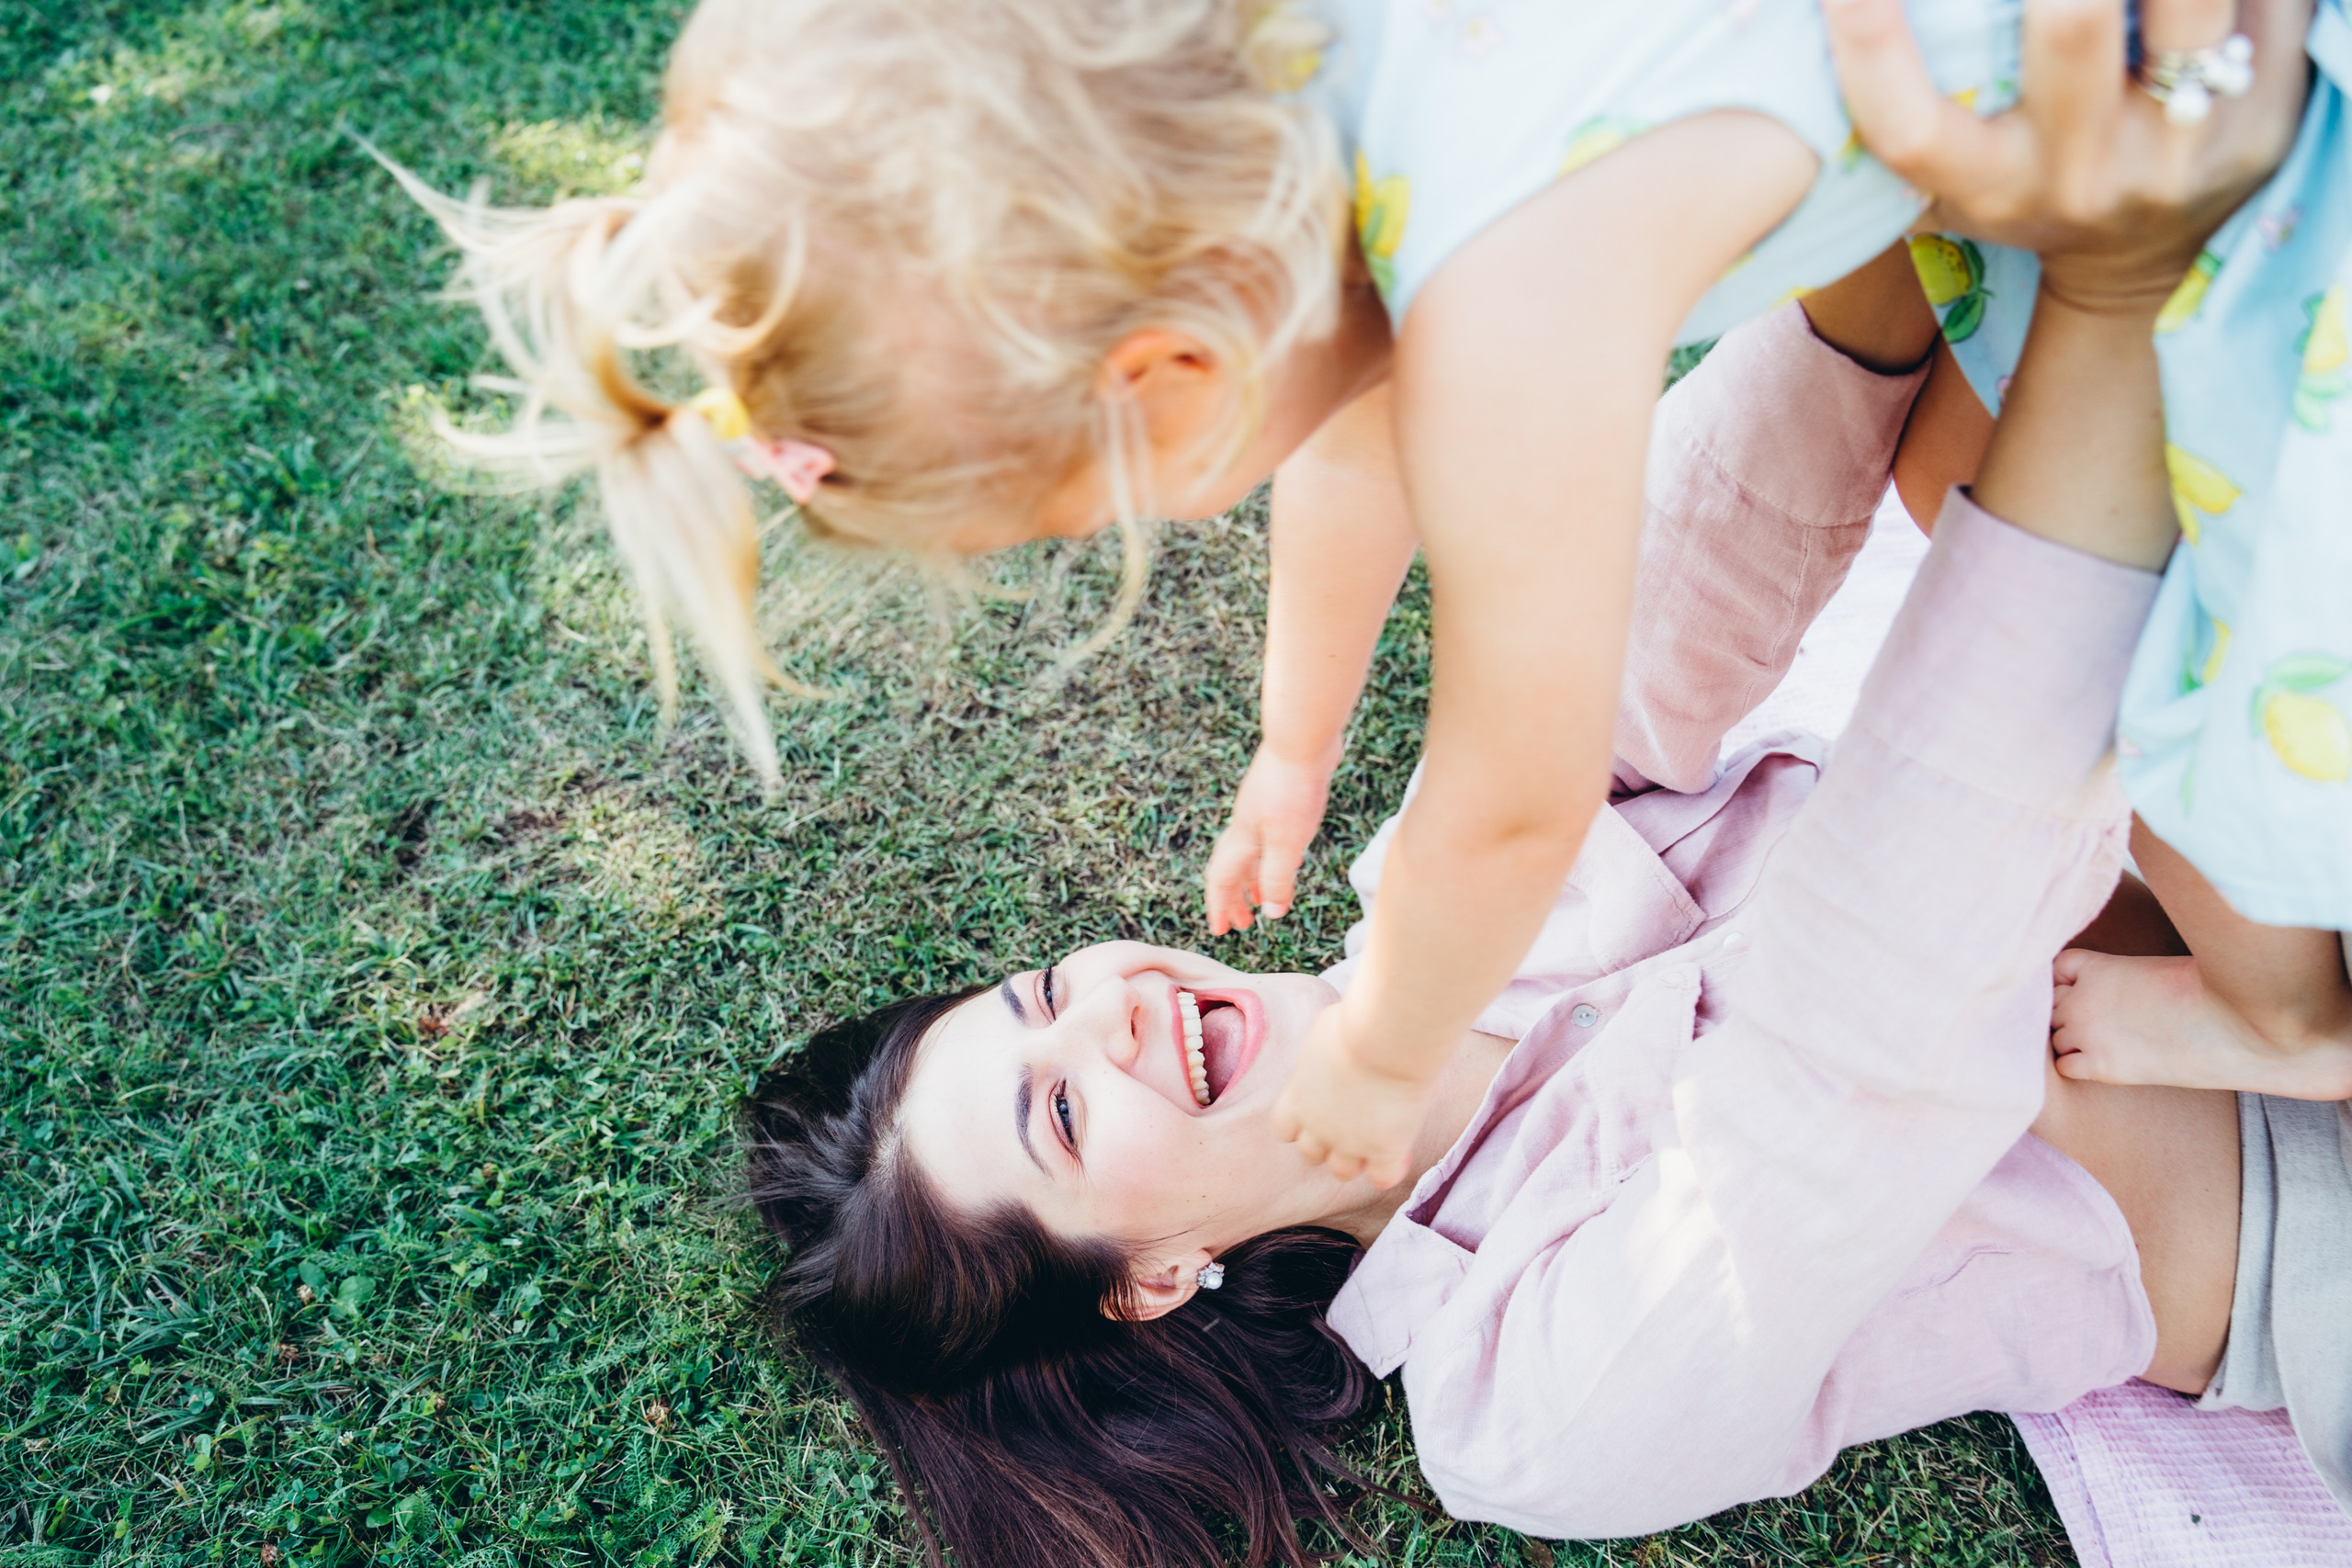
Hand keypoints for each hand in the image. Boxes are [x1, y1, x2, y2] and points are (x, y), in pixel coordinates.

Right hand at [1204, 744, 1333, 934]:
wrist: (1304, 739)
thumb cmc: (1293, 790)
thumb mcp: (1287, 842)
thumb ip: (1277, 877)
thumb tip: (1270, 913)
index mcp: (1242, 838)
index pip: (1221, 880)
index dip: (1219, 906)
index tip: (1220, 931)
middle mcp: (1246, 825)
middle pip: (1233, 868)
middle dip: (1235, 899)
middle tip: (1244, 924)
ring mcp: (1262, 810)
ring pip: (1251, 854)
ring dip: (1254, 879)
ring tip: (1262, 900)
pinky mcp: (1280, 799)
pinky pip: (1269, 839)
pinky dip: (1272, 857)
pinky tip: (1289, 859)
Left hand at [1272, 1003, 1432, 1186]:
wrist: (1384, 1038)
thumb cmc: (1358, 1021)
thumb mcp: (1325, 1031)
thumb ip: (1323, 1053)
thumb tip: (1336, 1046)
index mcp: (1299, 1096)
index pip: (1284, 1128)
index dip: (1303, 1123)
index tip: (1326, 1107)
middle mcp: (1317, 1126)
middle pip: (1311, 1154)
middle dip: (1330, 1142)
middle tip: (1357, 1119)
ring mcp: (1349, 1143)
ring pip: (1343, 1171)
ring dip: (1359, 1158)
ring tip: (1382, 1133)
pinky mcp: (1384, 1151)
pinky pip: (1383, 1179)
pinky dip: (1391, 1168)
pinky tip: (1402, 1147)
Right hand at [1824, 0, 2307, 312]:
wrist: (2138, 260)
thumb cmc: (2014, 188)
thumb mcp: (1942, 181)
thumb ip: (1897, 115)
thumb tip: (1803, 28)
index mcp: (1986, 192)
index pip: (1910, 128)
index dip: (1870, 49)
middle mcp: (2082, 176)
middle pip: (2075, 26)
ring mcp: (2182, 147)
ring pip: (2191, 4)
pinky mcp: (2266, 116)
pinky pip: (2266, 8)